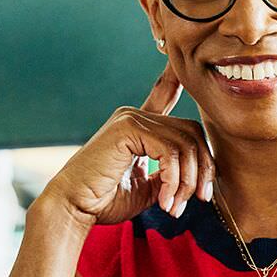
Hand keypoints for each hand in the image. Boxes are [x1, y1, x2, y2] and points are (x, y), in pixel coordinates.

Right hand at [37, 63, 214, 228]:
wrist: (73, 206)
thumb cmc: (105, 200)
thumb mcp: (147, 188)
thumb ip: (169, 175)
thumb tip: (195, 176)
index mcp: (137, 127)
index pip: (163, 96)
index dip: (175, 80)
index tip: (181, 69)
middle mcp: (135, 117)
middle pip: (191, 132)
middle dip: (202, 169)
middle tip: (198, 198)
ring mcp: (130, 119)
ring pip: (185, 144)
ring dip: (187, 180)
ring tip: (174, 206)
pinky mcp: (127, 129)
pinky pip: (169, 151)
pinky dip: (173, 179)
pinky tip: (164, 200)